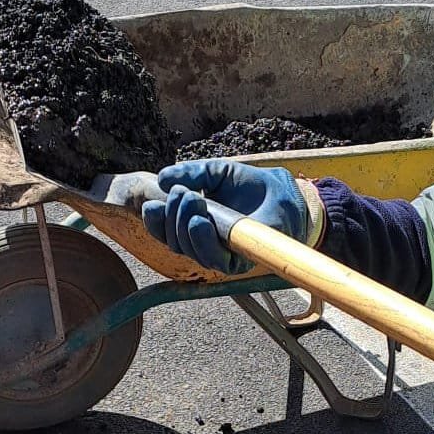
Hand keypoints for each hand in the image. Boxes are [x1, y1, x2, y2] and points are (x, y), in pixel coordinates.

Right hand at [141, 159, 313, 274]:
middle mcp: (203, 243)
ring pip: (190, 251)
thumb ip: (192, 173)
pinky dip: (203, 242)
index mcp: (193, 224)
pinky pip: (214, 260)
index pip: (165, 231)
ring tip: (193, 201)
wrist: (281, 193)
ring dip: (184, 227)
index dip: (154, 222)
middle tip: (183, 194)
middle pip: (174, 241)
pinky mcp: (238, 261)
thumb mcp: (217, 172)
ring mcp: (220, 254)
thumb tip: (163, 179)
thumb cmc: (249, 185)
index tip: (151, 205)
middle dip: (172, 217)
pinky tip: (199, 222)